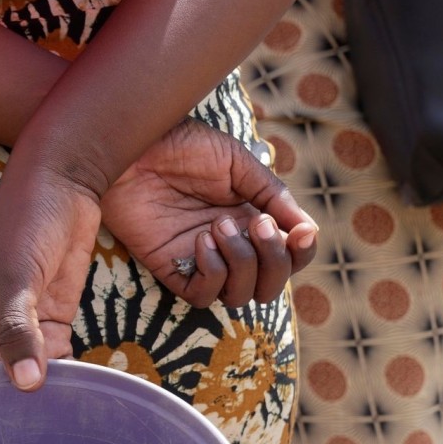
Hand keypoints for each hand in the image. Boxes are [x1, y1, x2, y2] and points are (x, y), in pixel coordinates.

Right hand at [0, 161, 101, 391]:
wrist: (65, 185)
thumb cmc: (25, 222)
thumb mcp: (16, 277)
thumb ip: (18, 330)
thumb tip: (26, 383)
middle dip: (7, 414)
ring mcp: (27, 330)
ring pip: (28, 378)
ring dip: (41, 399)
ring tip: (56, 435)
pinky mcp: (56, 322)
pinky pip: (58, 361)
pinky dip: (67, 378)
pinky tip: (82, 397)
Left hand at [100, 118, 318, 307]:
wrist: (136, 148)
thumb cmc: (183, 147)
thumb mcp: (237, 163)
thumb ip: (272, 195)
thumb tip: (306, 229)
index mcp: (252, 219)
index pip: (289, 257)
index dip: (300, 253)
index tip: (300, 232)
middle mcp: (231, 246)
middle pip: (268, 286)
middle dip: (273, 261)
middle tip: (256, 223)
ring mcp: (201, 261)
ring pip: (239, 296)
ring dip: (241, 263)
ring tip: (218, 226)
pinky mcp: (171, 268)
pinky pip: (203, 296)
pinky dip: (212, 274)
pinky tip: (201, 241)